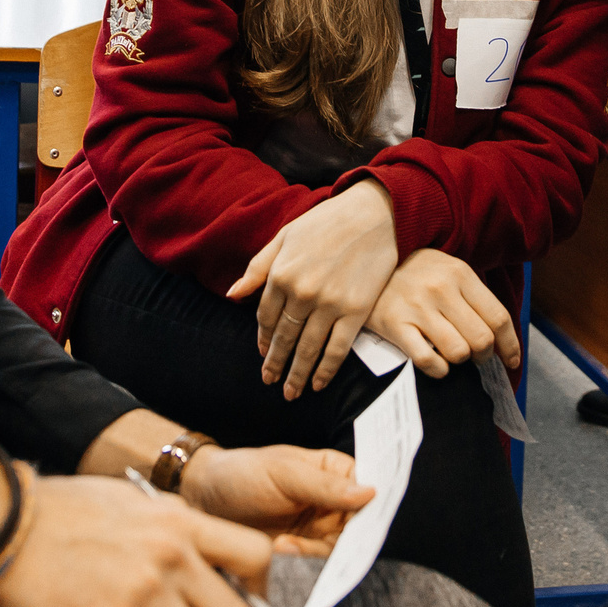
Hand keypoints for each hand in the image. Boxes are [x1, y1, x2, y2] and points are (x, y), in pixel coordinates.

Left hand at [178, 443, 374, 556]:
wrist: (202, 500)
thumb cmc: (242, 474)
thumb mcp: (282, 474)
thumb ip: (324, 486)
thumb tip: (370, 492)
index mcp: (334, 470)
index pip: (369, 487)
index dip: (373, 503)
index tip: (367, 517)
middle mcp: (333, 500)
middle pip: (360, 523)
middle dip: (348, 534)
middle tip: (329, 539)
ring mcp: (318, 527)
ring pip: (340, 547)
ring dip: (316, 549)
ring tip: (287, 542)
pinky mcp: (301, 551)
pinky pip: (315, 562)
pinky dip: (301, 557)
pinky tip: (279, 547)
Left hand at [225, 180, 398, 398]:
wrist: (374, 214)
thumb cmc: (327, 221)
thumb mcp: (285, 236)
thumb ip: (258, 267)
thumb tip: (233, 294)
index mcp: (281, 274)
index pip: (265, 317)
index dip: (263, 338)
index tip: (263, 352)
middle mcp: (301, 293)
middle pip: (283, 338)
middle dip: (275, 364)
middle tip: (270, 381)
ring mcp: (329, 304)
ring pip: (307, 349)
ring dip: (297, 374)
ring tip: (290, 392)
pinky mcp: (356, 311)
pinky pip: (337, 349)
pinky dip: (326, 370)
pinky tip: (318, 383)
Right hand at [365, 249, 520, 378]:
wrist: (365, 260)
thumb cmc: (413, 271)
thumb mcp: (446, 269)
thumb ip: (472, 297)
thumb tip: (501, 337)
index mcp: (460, 273)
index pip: (498, 317)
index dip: (510, 345)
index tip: (512, 360)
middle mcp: (441, 289)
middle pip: (481, 339)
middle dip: (484, 356)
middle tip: (477, 357)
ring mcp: (417, 307)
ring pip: (458, 352)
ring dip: (460, 361)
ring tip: (453, 355)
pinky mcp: (394, 324)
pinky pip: (428, 360)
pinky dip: (439, 369)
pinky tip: (436, 363)